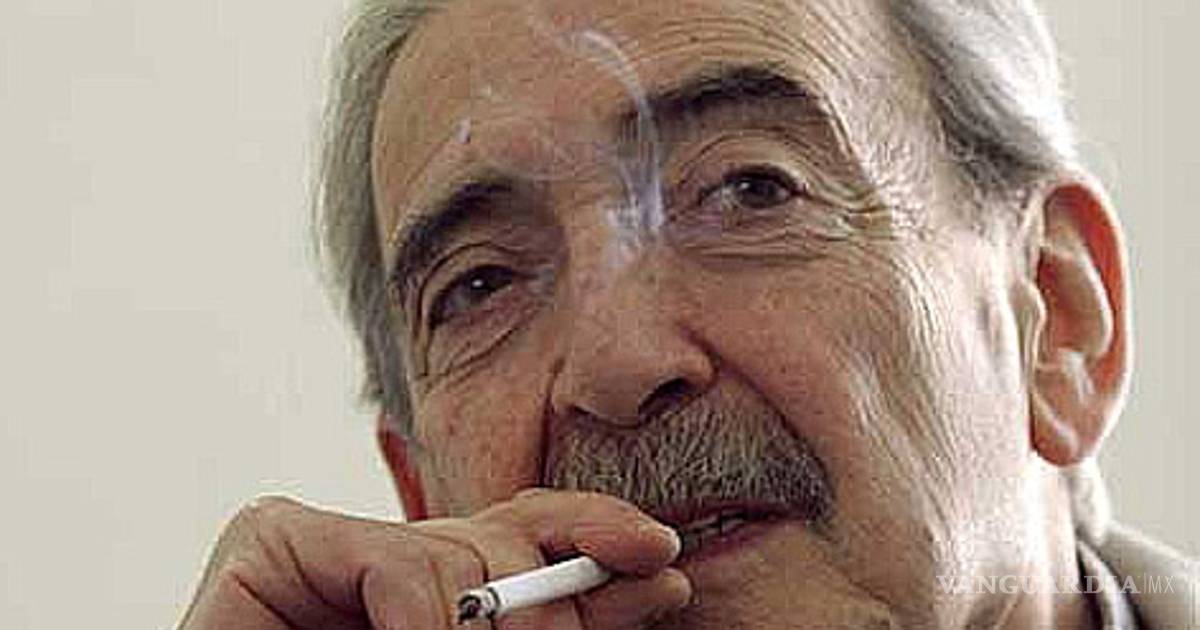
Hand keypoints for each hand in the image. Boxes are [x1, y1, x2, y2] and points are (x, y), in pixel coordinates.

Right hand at [178, 489, 690, 628]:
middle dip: (554, 601)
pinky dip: (423, 629)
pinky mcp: (269, 538)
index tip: (661, 560)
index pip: (526, 536)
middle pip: (502, 539)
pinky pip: (395, 566)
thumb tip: (663, 581)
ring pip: (458, 555)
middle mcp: (381, 555)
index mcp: (431, 592)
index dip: (595, 537)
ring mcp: (325, 540)